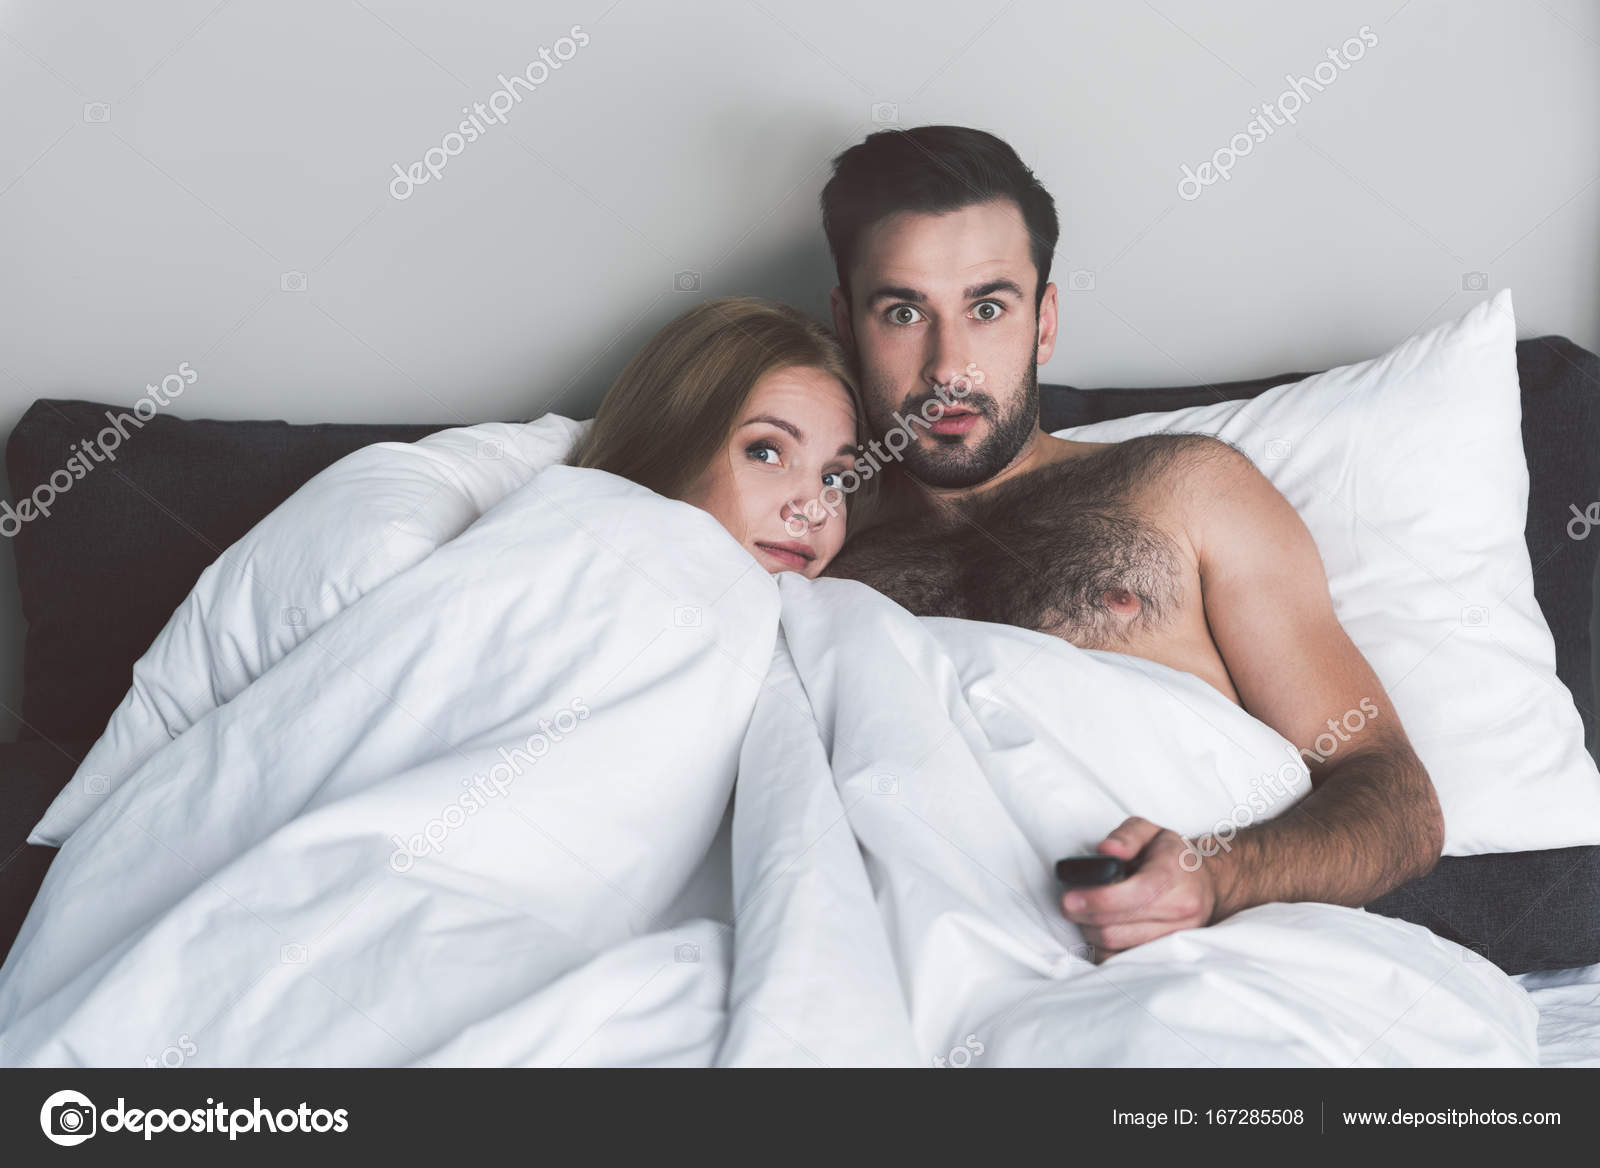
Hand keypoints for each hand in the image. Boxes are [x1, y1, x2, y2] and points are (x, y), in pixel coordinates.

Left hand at [1060, 817, 1218, 960]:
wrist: (1206, 885)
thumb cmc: (1171, 857)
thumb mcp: (1150, 831)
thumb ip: (1126, 836)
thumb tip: (1106, 850)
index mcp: (1174, 876)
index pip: (1135, 895)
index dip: (1097, 899)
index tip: (1069, 898)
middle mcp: (1181, 911)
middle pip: (1119, 928)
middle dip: (1085, 917)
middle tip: (1068, 904)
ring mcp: (1177, 937)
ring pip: (1118, 947)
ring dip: (1091, 933)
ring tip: (1085, 914)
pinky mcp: (1168, 954)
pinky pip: (1124, 961)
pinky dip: (1104, 948)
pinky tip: (1100, 929)